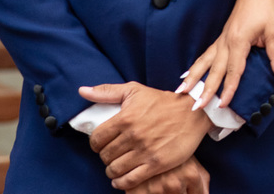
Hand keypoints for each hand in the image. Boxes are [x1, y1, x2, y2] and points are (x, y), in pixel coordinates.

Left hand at [79, 81, 210, 189]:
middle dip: (105, 157)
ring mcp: (145, 151)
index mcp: (125, 118)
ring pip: (115, 169)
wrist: (192, 112)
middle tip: (111, 155)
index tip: (101, 144)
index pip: (96, 139)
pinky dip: (121, 183)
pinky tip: (121, 179)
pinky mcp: (157, 164)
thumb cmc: (161, 101)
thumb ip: (106, 91)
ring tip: (115, 167)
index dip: (95, 144)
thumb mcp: (134, 90)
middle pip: (105, 156)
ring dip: (112, 171)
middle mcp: (133, 136)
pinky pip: (130, 180)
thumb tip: (82, 91)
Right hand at [180, 0, 273, 108]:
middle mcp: (226, 41)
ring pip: (204, 61)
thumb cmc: (267, 9)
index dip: (228, 89)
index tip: (222, 105)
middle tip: (196, 106)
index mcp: (239, 40)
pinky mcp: (221, 37)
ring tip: (180, 91)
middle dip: (205, 89)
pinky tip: (186, 75)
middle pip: (214, 69)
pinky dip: (196, 65)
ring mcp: (221, 39)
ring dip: (193, 77)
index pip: (233, 70)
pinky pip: (205, 54)